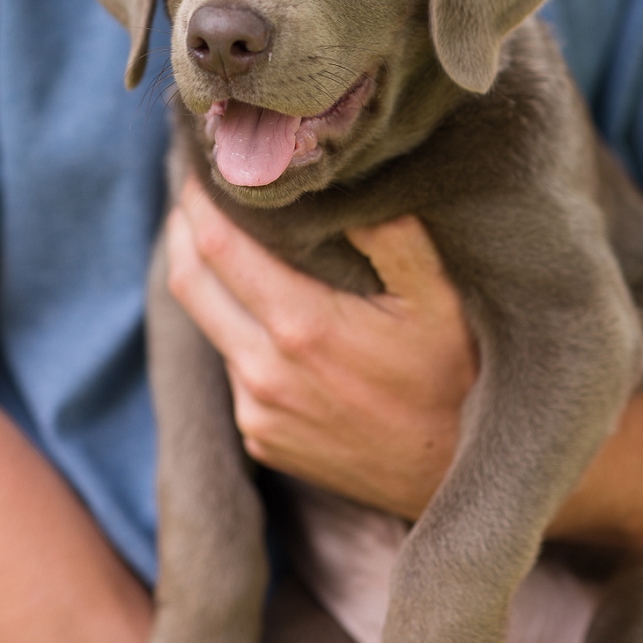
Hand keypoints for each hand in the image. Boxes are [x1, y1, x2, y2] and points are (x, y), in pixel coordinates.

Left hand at [167, 178, 472, 519]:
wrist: (458, 480)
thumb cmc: (458, 381)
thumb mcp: (443, 301)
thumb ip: (397, 239)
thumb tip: (352, 182)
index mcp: (302, 327)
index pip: (215, 246)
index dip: (197, 198)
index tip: (198, 162)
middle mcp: (264, 374)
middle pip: (189, 283)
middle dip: (183, 229)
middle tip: (193, 187)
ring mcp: (258, 413)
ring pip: (213, 328)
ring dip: (213, 282)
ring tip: (234, 241)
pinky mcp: (264, 439)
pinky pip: (236, 372)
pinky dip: (242, 333)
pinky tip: (274, 313)